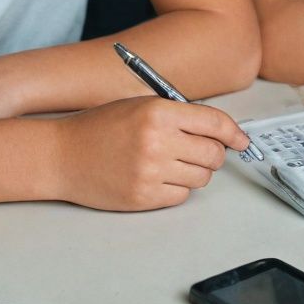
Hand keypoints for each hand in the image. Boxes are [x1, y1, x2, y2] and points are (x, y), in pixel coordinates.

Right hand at [51, 97, 251, 210]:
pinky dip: (177, 189)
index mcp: (159, 112)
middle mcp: (158, 141)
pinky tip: (158, 178)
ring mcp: (150, 171)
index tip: (242, 141)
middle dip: (213, 154)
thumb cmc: (102, 128)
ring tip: (173, 164)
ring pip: (202, 178)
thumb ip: (180, 116)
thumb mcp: (142, 106)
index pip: (215, 123)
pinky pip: (181, 197)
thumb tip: (221, 133)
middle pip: (213, 154)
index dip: (234, 133)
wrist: (61, 155)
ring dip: (195, 172)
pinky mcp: (142, 197)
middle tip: (198, 152)